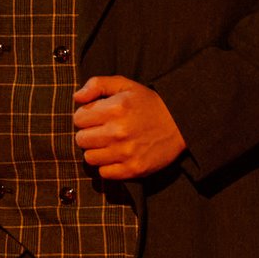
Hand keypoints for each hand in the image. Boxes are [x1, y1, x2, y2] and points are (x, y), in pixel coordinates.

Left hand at [71, 76, 185, 179]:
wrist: (181, 124)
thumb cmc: (149, 104)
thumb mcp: (125, 85)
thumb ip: (97, 84)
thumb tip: (77, 98)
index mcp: (115, 108)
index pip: (78, 118)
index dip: (86, 117)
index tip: (98, 117)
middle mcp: (118, 131)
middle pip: (81, 139)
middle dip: (89, 134)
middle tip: (103, 131)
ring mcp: (126, 152)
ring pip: (90, 157)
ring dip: (97, 151)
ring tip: (110, 144)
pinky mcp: (134, 169)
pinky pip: (104, 173)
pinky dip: (108, 166)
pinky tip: (118, 156)